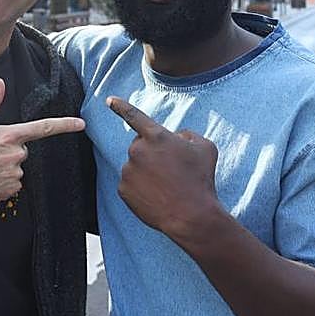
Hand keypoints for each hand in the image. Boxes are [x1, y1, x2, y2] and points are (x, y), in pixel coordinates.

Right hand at [0, 79, 84, 205]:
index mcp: (10, 135)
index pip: (43, 128)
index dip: (65, 125)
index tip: (81, 123)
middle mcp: (16, 154)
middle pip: (23, 149)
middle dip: (9, 150)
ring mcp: (15, 173)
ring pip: (17, 166)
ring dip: (5, 166)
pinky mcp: (11, 189)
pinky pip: (13, 182)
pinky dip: (3, 180)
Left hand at [106, 96, 220, 242]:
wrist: (191, 215)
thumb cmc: (200, 179)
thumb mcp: (205, 148)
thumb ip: (188, 135)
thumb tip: (177, 137)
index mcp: (156, 136)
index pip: (134, 116)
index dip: (120, 106)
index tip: (109, 100)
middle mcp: (137, 150)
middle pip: (140, 145)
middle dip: (152, 153)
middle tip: (171, 170)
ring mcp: (128, 170)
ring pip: (135, 165)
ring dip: (147, 171)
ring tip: (166, 186)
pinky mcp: (123, 190)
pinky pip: (131, 184)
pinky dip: (142, 188)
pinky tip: (157, 196)